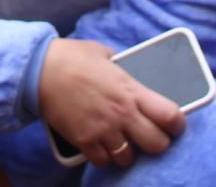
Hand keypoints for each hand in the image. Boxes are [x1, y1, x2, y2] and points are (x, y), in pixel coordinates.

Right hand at [37, 38, 184, 167]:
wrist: (38, 70)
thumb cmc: (72, 57)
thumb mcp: (105, 54)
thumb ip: (123, 67)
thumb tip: (132, 73)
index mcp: (131, 89)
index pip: (171, 116)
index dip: (178, 124)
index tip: (175, 125)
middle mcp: (122, 113)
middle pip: (157, 144)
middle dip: (157, 143)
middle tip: (150, 137)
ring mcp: (103, 130)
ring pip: (129, 158)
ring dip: (128, 152)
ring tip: (123, 142)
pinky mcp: (84, 141)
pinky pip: (103, 161)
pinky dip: (104, 157)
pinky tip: (101, 145)